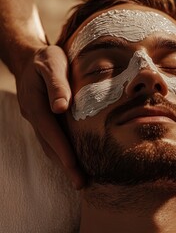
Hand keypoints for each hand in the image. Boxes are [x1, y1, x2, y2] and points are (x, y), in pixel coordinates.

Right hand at [14, 45, 83, 188]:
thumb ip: (57, 85)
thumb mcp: (52, 64)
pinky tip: (72, 159)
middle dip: (65, 166)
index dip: (63, 151)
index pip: (51, 133)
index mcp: (36, 105)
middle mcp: (34, 116)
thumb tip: (61, 108)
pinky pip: (51, 139)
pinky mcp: (43, 118)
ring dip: (63, 162)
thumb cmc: (46, 58)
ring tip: (78, 179)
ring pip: (49, 145)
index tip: (74, 168)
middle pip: (50, 145)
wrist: (30, 56)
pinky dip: (61, 151)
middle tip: (81, 184)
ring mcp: (37, 119)